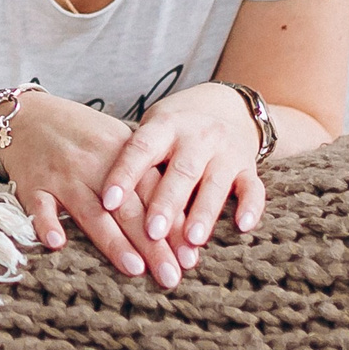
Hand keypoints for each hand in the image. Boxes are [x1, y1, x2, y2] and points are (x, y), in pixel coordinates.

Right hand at [0, 91, 192, 287]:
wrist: (25, 116)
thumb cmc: (80, 135)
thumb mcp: (117, 143)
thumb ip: (143, 176)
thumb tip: (182, 219)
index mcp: (122, 153)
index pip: (153, 194)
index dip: (172, 226)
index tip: (189, 257)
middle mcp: (95, 165)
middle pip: (128, 209)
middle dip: (152, 245)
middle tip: (171, 276)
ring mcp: (62, 175)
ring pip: (91, 212)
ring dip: (113, 242)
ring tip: (135, 269)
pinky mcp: (32, 183)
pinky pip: (39, 206)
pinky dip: (46, 223)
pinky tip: (56, 243)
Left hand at [98, 83, 265, 255]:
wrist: (226, 108)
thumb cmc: (174, 130)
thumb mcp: (152, 131)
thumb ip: (131, 158)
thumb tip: (94, 197)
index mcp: (165, 127)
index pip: (141, 149)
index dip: (124, 175)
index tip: (108, 202)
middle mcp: (197, 137)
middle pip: (181, 172)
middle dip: (166, 204)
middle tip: (151, 233)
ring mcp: (226, 152)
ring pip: (216, 184)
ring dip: (204, 213)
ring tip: (191, 241)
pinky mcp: (249, 168)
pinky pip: (254, 188)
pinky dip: (251, 207)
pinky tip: (243, 227)